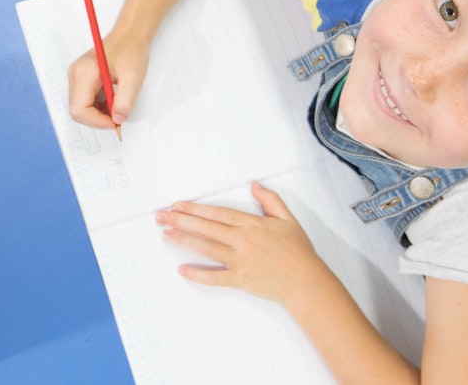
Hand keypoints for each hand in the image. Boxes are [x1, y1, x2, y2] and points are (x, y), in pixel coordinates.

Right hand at [67, 24, 151, 128]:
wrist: (129, 35)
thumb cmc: (131, 50)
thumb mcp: (133, 77)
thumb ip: (125, 101)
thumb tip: (117, 119)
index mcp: (84, 72)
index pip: (79, 109)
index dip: (97, 121)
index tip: (115, 122)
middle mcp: (75, 74)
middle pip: (77, 111)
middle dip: (97, 119)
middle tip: (118, 116)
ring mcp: (76, 77)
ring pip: (80, 108)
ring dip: (98, 113)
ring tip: (117, 105)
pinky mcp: (81, 79)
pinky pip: (84, 101)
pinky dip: (98, 107)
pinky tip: (112, 100)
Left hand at [157, 181, 333, 304]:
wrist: (306, 281)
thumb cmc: (298, 251)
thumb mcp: (288, 219)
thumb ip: (270, 200)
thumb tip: (254, 185)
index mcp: (252, 224)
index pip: (217, 213)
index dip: (195, 209)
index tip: (178, 205)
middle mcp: (243, 240)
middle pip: (206, 228)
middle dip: (181, 221)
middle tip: (161, 216)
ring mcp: (240, 260)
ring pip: (206, 248)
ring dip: (183, 240)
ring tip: (166, 234)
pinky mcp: (239, 279)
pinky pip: (214, 277)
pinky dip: (198, 274)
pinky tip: (182, 269)